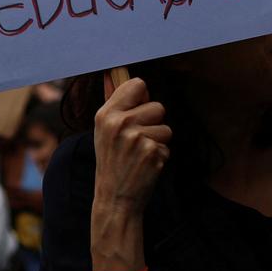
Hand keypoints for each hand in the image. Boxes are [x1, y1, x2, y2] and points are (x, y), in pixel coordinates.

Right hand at [92, 77, 171, 215]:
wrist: (115, 198)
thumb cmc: (111, 160)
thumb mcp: (104, 130)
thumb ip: (112, 100)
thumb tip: (113, 72)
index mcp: (106, 114)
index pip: (138, 85)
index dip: (142, 98)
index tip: (136, 110)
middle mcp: (120, 123)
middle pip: (157, 106)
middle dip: (153, 123)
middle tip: (137, 140)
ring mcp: (137, 138)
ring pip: (166, 127)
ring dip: (158, 141)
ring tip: (141, 153)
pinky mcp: (152, 153)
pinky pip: (167, 145)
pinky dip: (160, 156)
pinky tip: (145, 165)